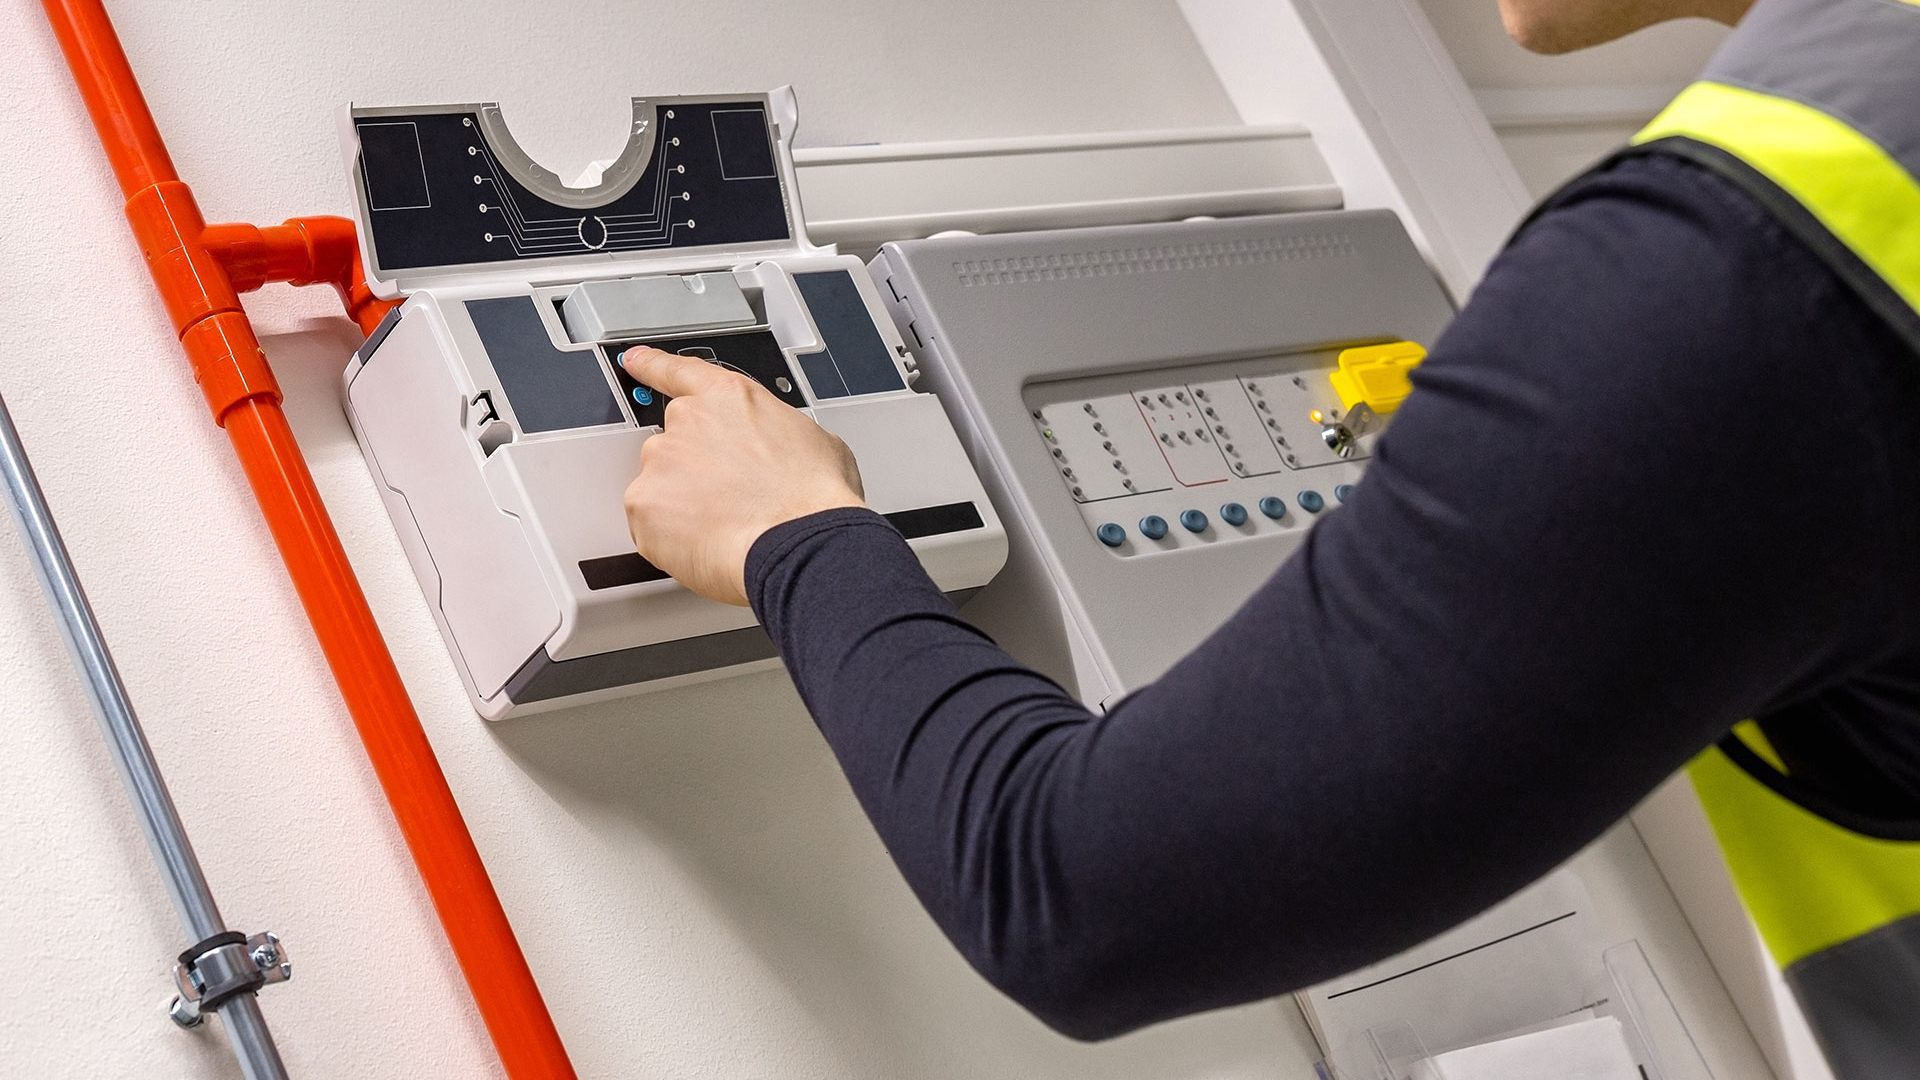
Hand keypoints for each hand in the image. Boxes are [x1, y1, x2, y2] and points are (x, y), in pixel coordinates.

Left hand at [620, 347, 865, 605]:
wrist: (799, 544)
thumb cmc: (814, 499)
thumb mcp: (818, 443)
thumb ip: (782, 435)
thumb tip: (785, 451)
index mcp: (730, 398)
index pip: (679, 371)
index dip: (652, 365)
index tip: (635, 361)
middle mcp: (688, 421)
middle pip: (673, 442)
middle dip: (695, 471)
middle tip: (729, 499)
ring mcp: (661, 461)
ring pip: (661, 486)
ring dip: (683, 506)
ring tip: (726, 527)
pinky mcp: (643, 504)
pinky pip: (649, 524)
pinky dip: (670, 539)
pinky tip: (708, 543)